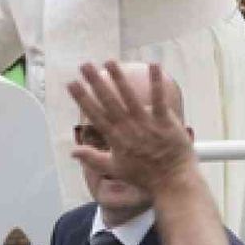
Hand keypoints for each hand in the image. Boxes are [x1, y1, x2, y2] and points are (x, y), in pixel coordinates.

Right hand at [67, 61, 197, 193]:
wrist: (173, 183)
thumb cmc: (144, 177)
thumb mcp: (115, 169)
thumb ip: (92, 158)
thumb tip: (72, 151)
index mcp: (116, 139)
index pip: (95, 114)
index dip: (83, 98)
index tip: (71, 83)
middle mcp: (129, 129)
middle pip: (109, 102)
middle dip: (95, 82)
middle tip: (84, 65)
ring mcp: (147, 124)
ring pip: (130, 98)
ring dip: (119, 78)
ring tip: (109, 61)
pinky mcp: (165, 122)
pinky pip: (160, 100)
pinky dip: (156, 82)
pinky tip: (154, 65)